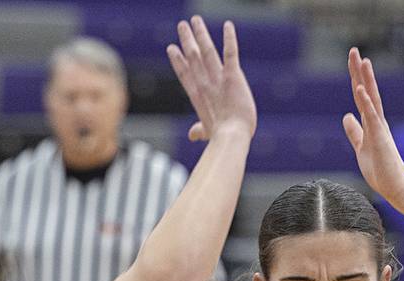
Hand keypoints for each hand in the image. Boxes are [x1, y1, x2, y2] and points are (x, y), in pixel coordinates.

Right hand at [168, 16, 255, 142]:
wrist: (231, 137)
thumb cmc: (221, 137)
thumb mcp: (207, 131)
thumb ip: (200, 130)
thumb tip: (193, 135)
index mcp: (197, 96)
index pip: (185, 74)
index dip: (178, 61)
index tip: (171, 48)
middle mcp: (205, 84)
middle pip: (193, 57)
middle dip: (187, 40)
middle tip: (182, 25)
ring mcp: (218, 79)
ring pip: (207, 51)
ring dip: (201, 34)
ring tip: (195, 20)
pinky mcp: (233, 76)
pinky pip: (230, 53)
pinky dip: (229, 39)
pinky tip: (228, 25)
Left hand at [342, 47, 403, 204]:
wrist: (394, 186)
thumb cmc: (380, 169)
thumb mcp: (361, 146)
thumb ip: (354, 131)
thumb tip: (346, 117)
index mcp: (371, 122)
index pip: (361, 95)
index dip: (356, 77)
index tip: (352, 60)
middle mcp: (376, 121)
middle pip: (366, 90)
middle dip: (359, 71)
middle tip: (354, 50)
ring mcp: (379, 127)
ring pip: (372, 98)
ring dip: (366, 79)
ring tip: (362, 61)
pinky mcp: (380, 137)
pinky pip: (372, 116)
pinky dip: (366, 102)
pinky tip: (360, 89)